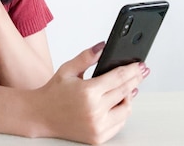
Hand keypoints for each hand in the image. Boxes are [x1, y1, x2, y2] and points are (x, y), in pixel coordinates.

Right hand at [29, 43, 148, 144]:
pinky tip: (120, 103)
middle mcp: (95, 111)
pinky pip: (119, 123)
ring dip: (130, 97)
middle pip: (125, 91)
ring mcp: (97, 126)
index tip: (140, 65)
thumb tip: (103, 46)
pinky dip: (122, 112)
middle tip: (143, 72)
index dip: (132, 70)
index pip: (118, 78)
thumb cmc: (53, 93)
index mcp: (88, 92)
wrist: (40, 115)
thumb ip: (86, 57)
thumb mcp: (68, 70)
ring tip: (129, 87)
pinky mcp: (98, 137)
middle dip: (136, 79)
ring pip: (126, 109)